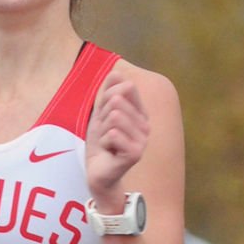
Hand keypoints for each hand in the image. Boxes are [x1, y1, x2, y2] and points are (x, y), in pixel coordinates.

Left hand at [85, 69, 149, 204]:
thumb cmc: (101, 144)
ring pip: (114, 116)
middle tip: (105, 134)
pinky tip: (109, 152)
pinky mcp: (136, 153)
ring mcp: (143, 140)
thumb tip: (116, 72)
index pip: (125, 87)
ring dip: (103, 131)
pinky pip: (113, 133)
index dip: (107, 99)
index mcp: (141, 113)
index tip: (105, 118)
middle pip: (117, 102)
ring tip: (107, 143)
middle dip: (103, 117)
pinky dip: (104, 142)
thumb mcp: (101, 113)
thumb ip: (108, 92)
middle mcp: (146, 125)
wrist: (98, 172)